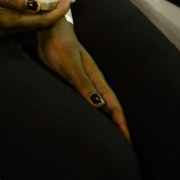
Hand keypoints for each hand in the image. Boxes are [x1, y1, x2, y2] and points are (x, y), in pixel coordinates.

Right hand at [0, 0, 72, 37]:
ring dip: (28, 1)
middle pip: (33, 21)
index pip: (39, 21)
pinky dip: (14, 1)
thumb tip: (39, 4)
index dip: (57, 11)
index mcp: (5, 23)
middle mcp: (4, 30)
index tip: (70, 0)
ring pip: (21, 16)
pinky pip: (9, 14)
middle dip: (45, 5)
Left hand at [35, 23, 130, 138]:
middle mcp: (94, 83)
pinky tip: (89, 121)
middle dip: (118, 128)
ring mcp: (84, 83)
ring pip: (100, 107)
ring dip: (106, 122)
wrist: (51, 31)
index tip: (128, 142)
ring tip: (109, 140)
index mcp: (97, 80)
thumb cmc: (61, 46)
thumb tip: (100, 105)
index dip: (122, 125)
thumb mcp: (71, 66)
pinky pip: (87, 102)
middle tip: (123, 147)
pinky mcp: (74, 82)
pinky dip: (91, 114)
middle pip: (110, 109)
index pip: (114, 107)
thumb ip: (83, 84)